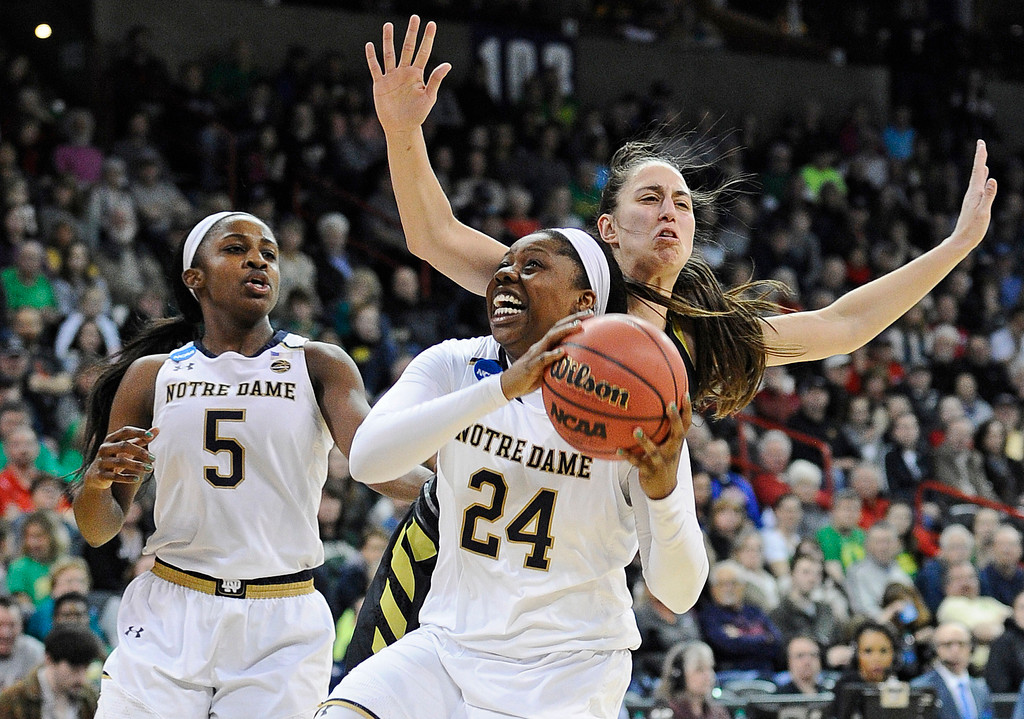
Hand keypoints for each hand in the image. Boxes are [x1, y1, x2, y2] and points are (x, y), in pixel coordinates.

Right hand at [83, 426, 158, 490]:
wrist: (96, 476)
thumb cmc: (116, 457)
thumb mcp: (128, 447)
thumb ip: (142, 439)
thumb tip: (158, 429)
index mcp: (111, 439)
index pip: (125, 431)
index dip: (138, 432)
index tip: (151, 436)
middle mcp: (104, 448)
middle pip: (124, 446)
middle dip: (140, 452)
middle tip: (154, 458)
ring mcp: (101, 461)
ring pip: (120, 462)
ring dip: (137, 465)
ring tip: (150, 469)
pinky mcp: (100, 475)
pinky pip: (114, 476)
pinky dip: (126, 477)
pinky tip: (137, 479)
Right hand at [365, 15, 451, 136]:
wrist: (402, 127)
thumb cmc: (418, 115)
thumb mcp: (429, 97)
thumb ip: (435, 79)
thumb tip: (448, 64)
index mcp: (417, 74)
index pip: (423, 52)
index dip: (427, 38)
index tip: (431, 24)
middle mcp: (404, 72)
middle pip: (407, 48)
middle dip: (411, 33)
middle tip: (414, 17)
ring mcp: (391, 77)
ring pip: (389, 54)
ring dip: (388, 40)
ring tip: (388, 25)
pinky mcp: (380, 84)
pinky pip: (375, 68)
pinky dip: (371, 57)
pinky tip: (370, 45)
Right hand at [499, 311, 589, 399]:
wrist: (508, 386)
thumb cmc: (529, 378)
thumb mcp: (546, 370)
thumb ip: (558, 365)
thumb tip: (578, 369)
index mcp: (544, 346)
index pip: (560, 328)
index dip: (574, 320)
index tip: (590, 315)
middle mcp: (540, 346)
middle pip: (557, 328)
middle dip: (573, 319)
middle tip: (589, 314)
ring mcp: (534, 354)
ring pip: (550, 338)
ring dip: (565, 331)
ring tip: (579, 326)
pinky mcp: (530, 366)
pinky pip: (542, 359)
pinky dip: (552, 354)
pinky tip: (562, 352)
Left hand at [618, 396, 691, 499]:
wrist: (663, 490)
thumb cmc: (664, 461)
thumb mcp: (668, 446)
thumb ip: (664, 429)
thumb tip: (656, 404)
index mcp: (676, 443)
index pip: (687, 425)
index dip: (688, 410)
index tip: (685, 394)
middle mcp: (672, 451)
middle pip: (677, 435)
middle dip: (675, 420)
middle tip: (669, 405)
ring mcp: (661, 462)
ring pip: (655, 451)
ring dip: (645, 441)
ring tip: (636, 431)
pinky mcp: (649, 471)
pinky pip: (637, 463)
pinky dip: (628, 456)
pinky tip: (618, 450)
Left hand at [946, 139, 997, 253]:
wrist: (961, 240)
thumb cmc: (973, 228)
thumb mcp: (984, 212)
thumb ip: (988, 196)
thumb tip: (992, 179)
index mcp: (974, 192)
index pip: (978, 170)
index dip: (980, 156)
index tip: (981, 143)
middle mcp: (972, 193)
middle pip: (977, 171)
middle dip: (980, 157)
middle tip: (981, 144)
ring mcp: (972, 197)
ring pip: (977, 177)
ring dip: (981, 166)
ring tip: (983, 157)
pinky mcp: (973, 203)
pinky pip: (978, 185)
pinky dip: (981, 177)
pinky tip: (983, 176)